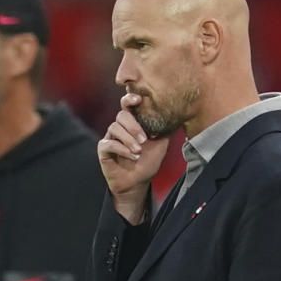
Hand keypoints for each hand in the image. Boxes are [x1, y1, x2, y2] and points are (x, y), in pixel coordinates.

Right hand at [97, 93, 168, 222]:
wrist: (138, 182)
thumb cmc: (148, 162)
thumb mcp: (161, 144)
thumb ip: (165, 129)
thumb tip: (176, 114)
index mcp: (133, 122)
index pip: (128, 105)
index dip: (130, 98)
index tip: (138, 99)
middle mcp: (120, 127)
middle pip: (121, 115)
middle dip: (133, 126)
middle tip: (144, 140)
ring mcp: (110, 137)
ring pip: (114, 127)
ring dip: (129, 139)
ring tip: (139, 151)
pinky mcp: (104, 149)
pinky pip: (109, 143)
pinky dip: (122, 149)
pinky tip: (133, 156)